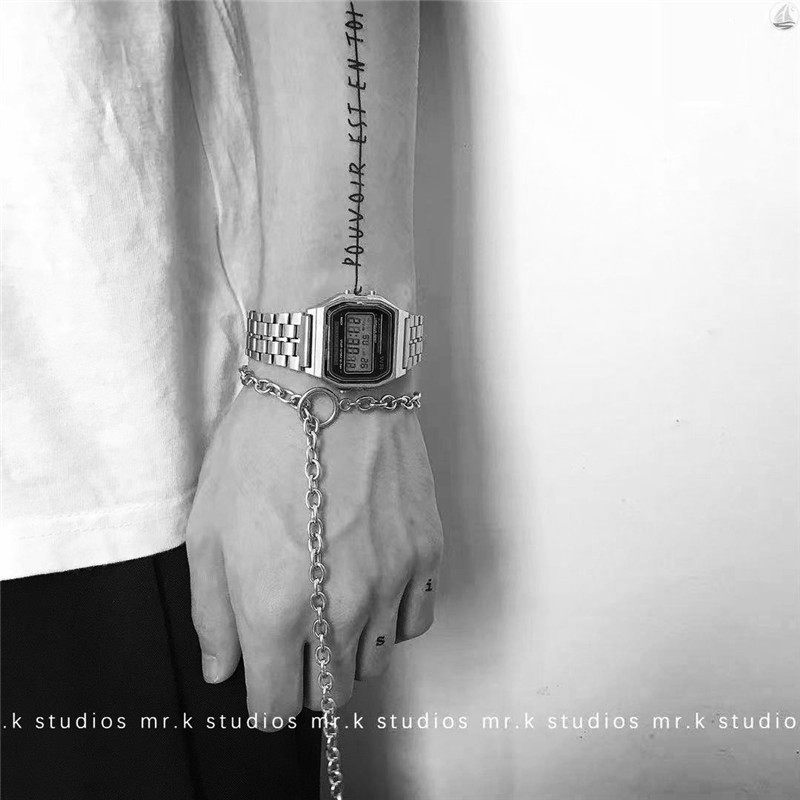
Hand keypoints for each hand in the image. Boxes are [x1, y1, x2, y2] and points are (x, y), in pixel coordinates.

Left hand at [186, 365, 442, 729]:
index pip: (275, 704)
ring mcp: (390, 583)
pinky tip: (374, 587)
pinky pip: (415, 620)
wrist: (332, 383)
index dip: (265, 703)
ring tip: (334, 605)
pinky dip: (393, 620)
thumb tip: (223, 667)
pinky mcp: (424, 554)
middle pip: (331, 694)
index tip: (263, 686)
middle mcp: (339, 608)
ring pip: (374, 661)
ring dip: (350, 650)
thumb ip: (212, 611)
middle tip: (295, 641)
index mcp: (275, 607)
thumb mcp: (209, 527)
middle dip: (307, 680)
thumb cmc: (262, 446)